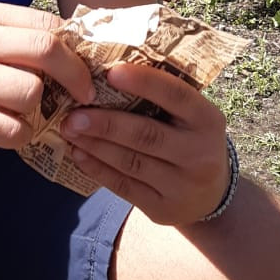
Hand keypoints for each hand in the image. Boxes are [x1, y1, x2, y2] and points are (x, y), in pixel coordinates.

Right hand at [0, 1, 95, 150]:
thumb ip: (12, 36)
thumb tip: (71, 49)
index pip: (47, 24)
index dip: (74, 48)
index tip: (82, 67)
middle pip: (47, 51)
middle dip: (75, 76)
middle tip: (82, 94)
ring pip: (33, 93)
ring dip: (38, 109)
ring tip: (22, 112)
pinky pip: (13, 130)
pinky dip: (19, 135)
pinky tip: (5, 130)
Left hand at [59, 61, 231, 226]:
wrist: (211, 197)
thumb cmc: (190, 140)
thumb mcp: (192, 118)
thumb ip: (163, 99)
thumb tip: (108, 71)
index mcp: (208, 120)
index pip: (177, 95)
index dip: (144, 82)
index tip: (110, 72)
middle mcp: (199, 153)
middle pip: (147, 134)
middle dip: (106, 123)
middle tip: (73, 113)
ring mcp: (182, 184)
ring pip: (130, 162)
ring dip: (95, 145)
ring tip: (69, 130)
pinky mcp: (162, 208)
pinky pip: (124, 186)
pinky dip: (97, 169)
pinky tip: (78, 154)